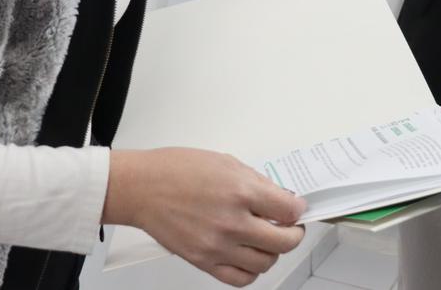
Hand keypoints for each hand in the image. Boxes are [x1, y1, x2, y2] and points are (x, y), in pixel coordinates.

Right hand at [104, 148, 305, 286]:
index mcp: (240, 191)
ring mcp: (218, 246)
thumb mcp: (225, 162)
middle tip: (291, 227)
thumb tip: (279, 197)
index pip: (289, 210)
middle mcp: (232, 222)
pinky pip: (240, 279)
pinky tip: (250, 257)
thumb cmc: (175, 170)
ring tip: (268, 240)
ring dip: (273, 252)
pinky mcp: (203, 261)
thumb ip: (256, 182)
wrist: (142, 188)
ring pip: (265, 262)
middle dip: (294, 233)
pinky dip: (251, 271)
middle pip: (284, 241)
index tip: (296, 208)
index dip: (298, 209)